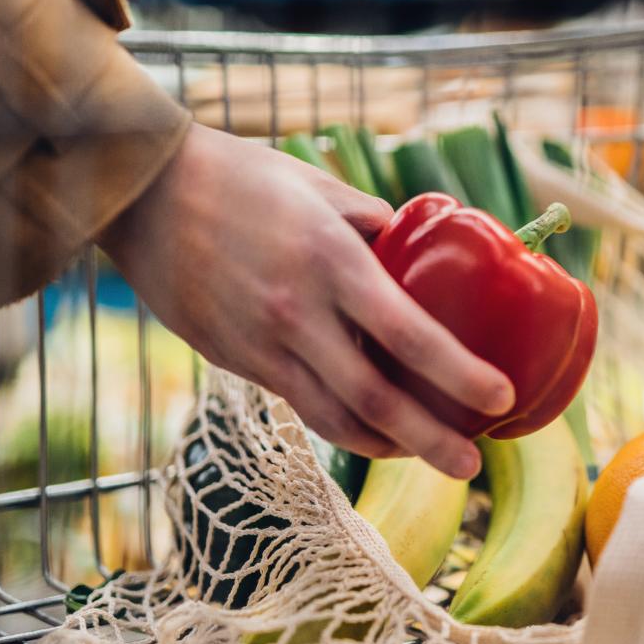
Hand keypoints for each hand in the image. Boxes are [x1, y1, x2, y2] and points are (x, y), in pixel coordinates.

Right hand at [98, 123, 512, 478]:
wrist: (143, 194)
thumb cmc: (241, 177)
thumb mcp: (320, 186)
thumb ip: (373, 225)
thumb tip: (418, 254)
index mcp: (330, 261)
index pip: (409, 334)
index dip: (458, 374)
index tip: (500, 397)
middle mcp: (298, 313)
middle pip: (375, 400)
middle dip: (431, 441)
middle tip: (472, 467)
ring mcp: (262, 344)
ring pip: (335, 419)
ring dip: (388, 446)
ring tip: (429, 454)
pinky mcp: (235, 360)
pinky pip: (300, 405)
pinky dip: (344, 426)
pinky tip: (374, 431)